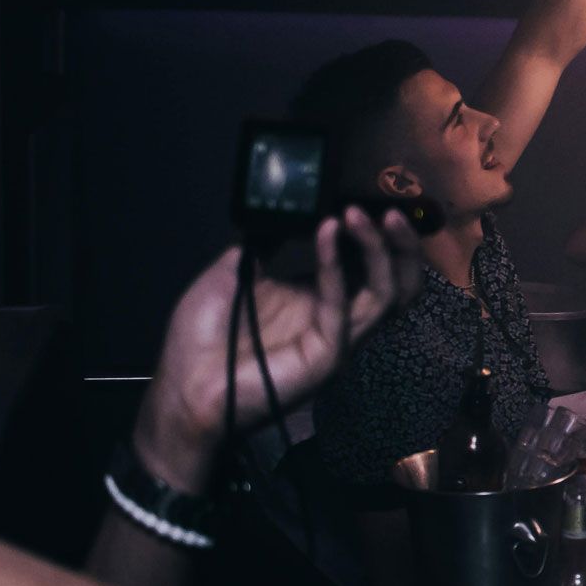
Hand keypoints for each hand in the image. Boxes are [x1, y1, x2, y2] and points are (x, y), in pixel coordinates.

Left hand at [135, 208, 423, 492]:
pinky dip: (335, 263)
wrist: (183, 387)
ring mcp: (338, 338)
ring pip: (387, 293)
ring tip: (359, 213)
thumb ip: (267, 244)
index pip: (371, 265)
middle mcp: (338, 318)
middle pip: (399, 283)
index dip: (379, 234)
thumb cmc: (202, 339)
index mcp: (320, 299)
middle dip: (403, 243)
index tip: (367, 197)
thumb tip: (289, 210)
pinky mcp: (327, 354)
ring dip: (379, 248)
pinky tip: (326, 231)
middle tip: (388, 207)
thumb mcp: (234, 272)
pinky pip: (342, 305)